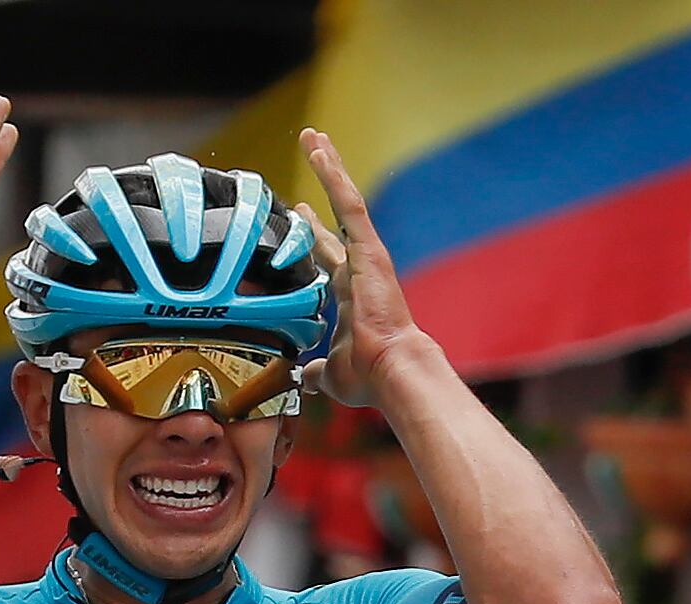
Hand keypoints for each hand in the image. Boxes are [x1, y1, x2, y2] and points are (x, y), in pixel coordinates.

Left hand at [295, 128, 417, 406]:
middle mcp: (359, 269)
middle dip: (323, 187)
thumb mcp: (329, 374)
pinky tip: (319, 150)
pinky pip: (349, 203)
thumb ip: (313, 371)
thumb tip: (303, 379)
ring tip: (312, 137)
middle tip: (312, 156)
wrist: (392, 371)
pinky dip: (333, 175)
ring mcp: (366, 256)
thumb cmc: (367, 377)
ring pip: (345, 200)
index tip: (299, 214)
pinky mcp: (369, 249)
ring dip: (328, 167)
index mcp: (351, 295)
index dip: (313, 234)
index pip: (329, 255)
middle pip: (337, 218)